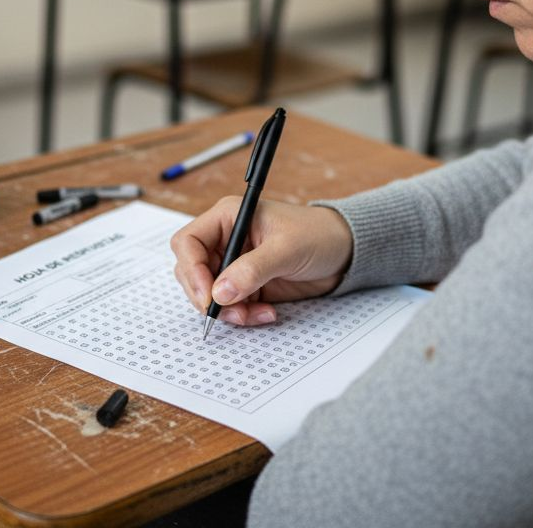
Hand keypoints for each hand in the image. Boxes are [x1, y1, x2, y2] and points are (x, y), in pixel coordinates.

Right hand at [171, 198, 351, 326]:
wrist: (344, 252)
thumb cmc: (317, 235)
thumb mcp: (286, 249)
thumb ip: (252, 270)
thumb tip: (219, 293)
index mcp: (228, 217)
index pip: (188, 242)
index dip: (191, 269)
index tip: (207, 294)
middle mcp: (225, 240)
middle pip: (191, 272)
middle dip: (207, 296)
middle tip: (232, 312)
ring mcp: (233, 265)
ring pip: (209, 294)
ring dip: (228, 311)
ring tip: (255, 315)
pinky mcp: (245, 286)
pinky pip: (230, 306)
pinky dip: (244, 315)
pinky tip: (267, 313)